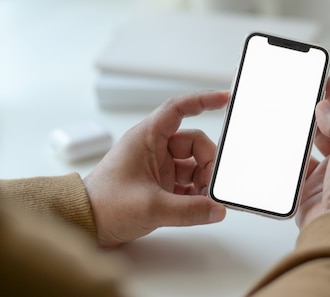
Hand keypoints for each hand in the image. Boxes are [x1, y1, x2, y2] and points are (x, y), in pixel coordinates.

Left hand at [84, 91, 228, 248]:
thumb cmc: (104, 205)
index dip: (203, 101)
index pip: (179, 109)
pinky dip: (197, 193)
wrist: (84, 225)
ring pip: (193, 165)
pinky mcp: (160, 185)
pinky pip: (188, 183)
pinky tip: (199, 206)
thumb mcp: (151, 207)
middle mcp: (153, 149)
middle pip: (194, 144)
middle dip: (208, 162)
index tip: (224, 100)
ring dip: (203, 180)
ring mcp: (158, 167)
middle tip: (212, 184)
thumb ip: (189, 210)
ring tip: (204, 200)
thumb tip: (216, 209)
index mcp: (146, 138)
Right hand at [296, 78, 329, 227]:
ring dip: (304, 133)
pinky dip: (291, 158)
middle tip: (303, 98)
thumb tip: (326, 108)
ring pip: (314, 146)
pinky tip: (284, 148)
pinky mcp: (311, 189)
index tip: (322, 81)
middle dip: (319, 113)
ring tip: (292, 118)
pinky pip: (298, 167)